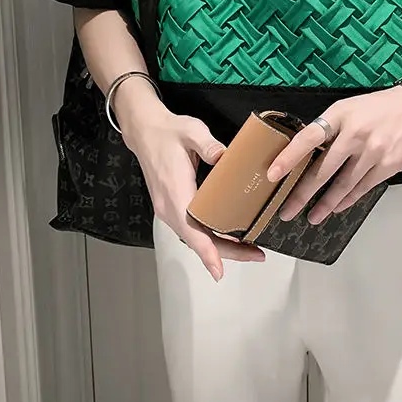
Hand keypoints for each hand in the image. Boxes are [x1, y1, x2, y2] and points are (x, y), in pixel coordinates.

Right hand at [117, 82, 264, 280]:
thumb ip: (208, 144)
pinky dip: (209, 237)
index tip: (218, 271)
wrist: (146, 131)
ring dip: (219, 246)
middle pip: (196, 240)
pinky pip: (191, 228)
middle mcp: (169, 205)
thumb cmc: (168, 132)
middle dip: (226, 252)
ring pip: (194, 237)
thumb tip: (224, 156)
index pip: (190, 229)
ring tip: (248, 248)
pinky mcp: (171, 205)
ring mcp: (168, 208)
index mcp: (175, 190)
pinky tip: (227, 235)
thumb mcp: (191, 131)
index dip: (206, 251)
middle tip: (256, 254)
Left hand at [266, 86, 401, 224]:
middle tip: (287, 210)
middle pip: (322, 169)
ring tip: (312, 217)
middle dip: (302, 194)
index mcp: (339, 115)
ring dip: (325, 204)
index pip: (308, 138)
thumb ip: (329, 129)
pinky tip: (337, 207)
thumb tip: (305, 155)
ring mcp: (372, 151)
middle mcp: (354, 134)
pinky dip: (348, 200)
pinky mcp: (388, 165)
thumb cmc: (377, 108)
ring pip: (342, 184)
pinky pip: (363, 187)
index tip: (273, 174)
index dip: (289, 157)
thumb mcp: (348, 108)